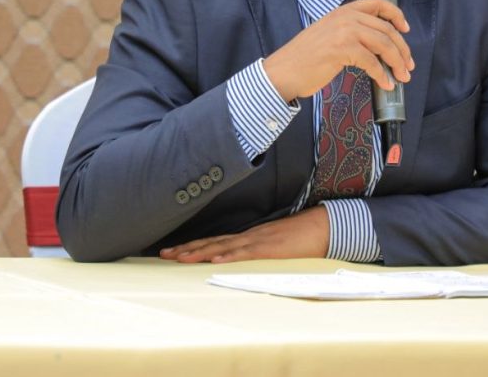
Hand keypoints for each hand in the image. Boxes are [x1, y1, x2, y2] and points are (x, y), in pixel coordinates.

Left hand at [159, 207, 329, 262]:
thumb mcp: (274, 243)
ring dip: (201, 252)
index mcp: (249, 237)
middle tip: (164, 255)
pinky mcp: (270, 248)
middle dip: (187, 249)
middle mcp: (249, 237)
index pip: (216, 241)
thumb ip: (258, 249)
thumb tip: (240, 258)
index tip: (173, 251)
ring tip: (181, 258)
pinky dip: (230, 256)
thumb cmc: (302, 236)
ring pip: (224, 247)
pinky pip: (247, 253)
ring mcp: (259, 241)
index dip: (194, 246)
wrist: (324, 226)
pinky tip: (216, 260)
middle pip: (213, 242)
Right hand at [263, 0, 413, 101]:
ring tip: (402, 77)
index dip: (396, 15)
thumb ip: (351, 32)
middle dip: (402, 49)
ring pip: (383, 44)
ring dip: (397, 63)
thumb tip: (378, 46)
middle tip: (408, 65)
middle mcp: (345, 17)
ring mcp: (344, 32)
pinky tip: (385, 84)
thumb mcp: (329, 34)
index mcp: (343, 11)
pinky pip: (372, 62)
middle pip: (386, 29)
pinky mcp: (342, 49)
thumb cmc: (305, 58)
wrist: (284, 70)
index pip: (377, 4)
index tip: (405, 30)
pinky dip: (382, 75)